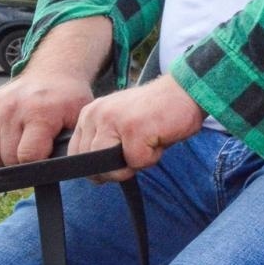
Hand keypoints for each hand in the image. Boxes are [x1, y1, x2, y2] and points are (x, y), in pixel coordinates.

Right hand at [0, 68, 94, 168]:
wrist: (54, 74)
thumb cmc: (67, 101)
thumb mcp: (79, 119)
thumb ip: (70, 144)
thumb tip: (60, 169)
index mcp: (40, 113)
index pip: (27, 156)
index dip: (34, 166)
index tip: (41, 161)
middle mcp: (14, 109)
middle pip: (5, 156)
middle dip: (17, 163)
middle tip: (28, 155)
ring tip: (12, 150)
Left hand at [66, 75, 205, 181]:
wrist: (187, 89)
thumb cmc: (158, 111)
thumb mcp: (121, 123)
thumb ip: (105, 142)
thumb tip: (98, 175)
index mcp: (90, 114)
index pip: (76, 154)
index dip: (97, 166)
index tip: (119, 160)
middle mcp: (97, 115)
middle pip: (92, 165)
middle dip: (116, 169)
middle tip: (139, 151)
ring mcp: (114, 121)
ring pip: (110, 167)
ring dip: (134, 163)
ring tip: (148, 143)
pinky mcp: (134, 129)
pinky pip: (137, 162)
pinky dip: (152, 157)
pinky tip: (159, 138)